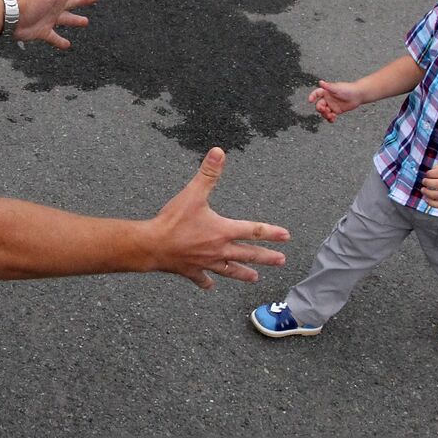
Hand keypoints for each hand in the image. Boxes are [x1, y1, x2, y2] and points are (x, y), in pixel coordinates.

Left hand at [13, 0, 98, 48]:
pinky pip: (54, 37)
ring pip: (66, 19)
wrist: (12, 18)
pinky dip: (61, 41)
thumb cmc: (31, 2)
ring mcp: (49, 19)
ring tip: (85, 22)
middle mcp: (55, 6)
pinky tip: (67, 45)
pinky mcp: (43, 31)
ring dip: (75, 20)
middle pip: (73, 1)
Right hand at [148, 148, 289, 287]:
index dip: (271, 232)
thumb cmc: (172, 221)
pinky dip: (207, 282)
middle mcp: (218, 249)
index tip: (286, 236)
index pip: (253, 231)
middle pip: (247, 254)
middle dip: (266, 257)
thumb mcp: (192, 194)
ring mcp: (206, 263)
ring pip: (230, 270)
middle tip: (281, 260)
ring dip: (243, 273)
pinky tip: (210, 285)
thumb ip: (208, 174)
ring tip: (255, 278)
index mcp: (222, 230)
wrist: (152, 245)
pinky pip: (202, 278)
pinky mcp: (191, 271)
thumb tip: (219, 153)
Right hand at [308, 80, 363, 122]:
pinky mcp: (336, 111)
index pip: (316, 94)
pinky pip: (330, 116)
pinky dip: (330, 119)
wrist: (358, 95)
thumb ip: (328, 86)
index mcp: (326, 92)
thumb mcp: (337, 88)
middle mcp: (328, 99)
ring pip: (324, 112)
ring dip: (325, 115)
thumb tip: (320, 82)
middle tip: (325, 110)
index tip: (310, 101)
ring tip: (331, 115)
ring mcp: (331, 105)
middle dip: (320, 109)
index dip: (312, 96)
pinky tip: (333, 119)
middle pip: (319, 105)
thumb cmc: (348, 89)